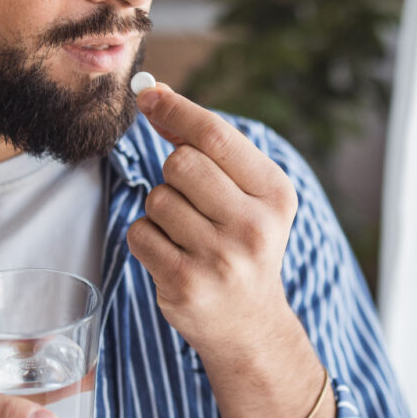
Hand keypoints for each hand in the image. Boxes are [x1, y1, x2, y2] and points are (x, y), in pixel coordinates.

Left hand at [129, 84, 299, 359]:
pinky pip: (140, 232)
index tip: (149, 94)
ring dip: (161, 209)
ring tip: (188, 233)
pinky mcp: (186, 283)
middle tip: (192, 197)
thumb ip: (208, 148)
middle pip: (181, 162)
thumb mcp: (247, 194)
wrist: (249, 323)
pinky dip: (147, 237)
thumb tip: (157, 97)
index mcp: (276, 194)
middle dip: (174, 171)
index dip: (176, 109)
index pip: (216, 135)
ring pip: (158, 198)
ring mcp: (220, 258)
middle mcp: (254, 225)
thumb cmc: (243, 243)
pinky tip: (173, 254)